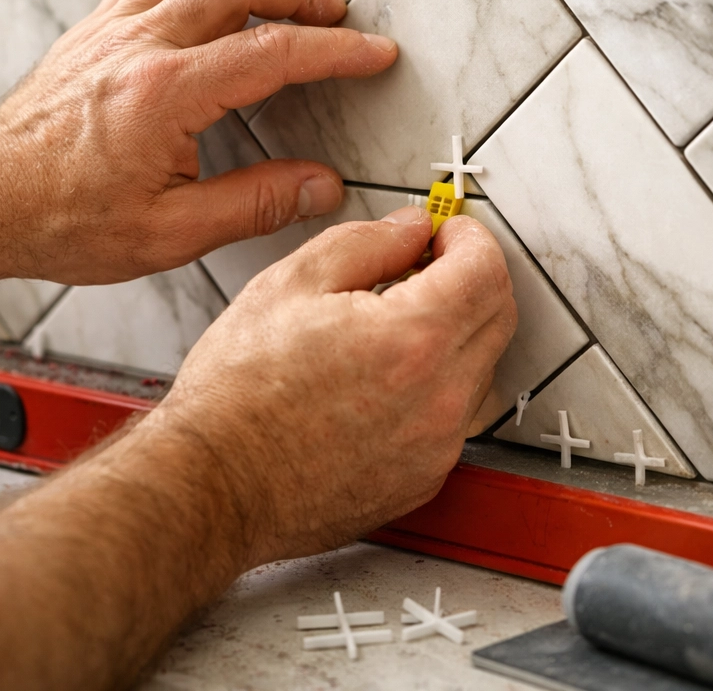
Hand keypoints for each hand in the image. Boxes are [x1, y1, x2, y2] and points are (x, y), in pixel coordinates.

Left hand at [0, 0, 396, 284]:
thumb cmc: (61, 220)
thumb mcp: (169, 233)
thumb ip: (253, 204)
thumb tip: (317, 187)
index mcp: (166, 94)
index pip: (273, 53)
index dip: (335, 50)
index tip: (372, 51)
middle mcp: (140, 45)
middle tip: (335, 13)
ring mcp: (111, 29)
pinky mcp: (91, 30)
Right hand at [154, 205, 517, 565]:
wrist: (214, 483)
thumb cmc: (237, 394)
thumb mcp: (292, 283)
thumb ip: (367, 243)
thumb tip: (410, 229)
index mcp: (412, 340)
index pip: (487, 270)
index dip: (470, 237)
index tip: (448, 232)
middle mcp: (439, 400)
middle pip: (498, 316)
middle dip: (471, 278)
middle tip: (423, 266)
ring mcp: (436, 447)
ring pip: (480, 368)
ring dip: (455, 333)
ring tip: (391, 326)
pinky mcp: (422, 479)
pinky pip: (454, 416)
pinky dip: (435, 385)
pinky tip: (380, 378)